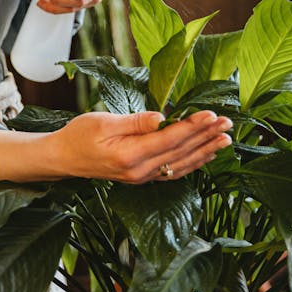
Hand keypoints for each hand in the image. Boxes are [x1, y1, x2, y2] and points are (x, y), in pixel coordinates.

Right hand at [46, 109, 232, 183]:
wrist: (63, 159)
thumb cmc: (78, 135)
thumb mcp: (103, 122)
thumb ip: (135, 122)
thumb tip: (162, 117)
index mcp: (129, 155)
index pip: (169, 139)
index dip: (192, 127)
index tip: (211, 114)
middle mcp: (140, 171)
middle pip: (180, 152)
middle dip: (205, 137)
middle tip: (227, 123)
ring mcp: (142, 177)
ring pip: (181, 165)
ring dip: (205, 151)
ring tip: (225, 139)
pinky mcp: (142, 177)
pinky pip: (174, 171)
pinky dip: (192, 163)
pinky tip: (205, 155)